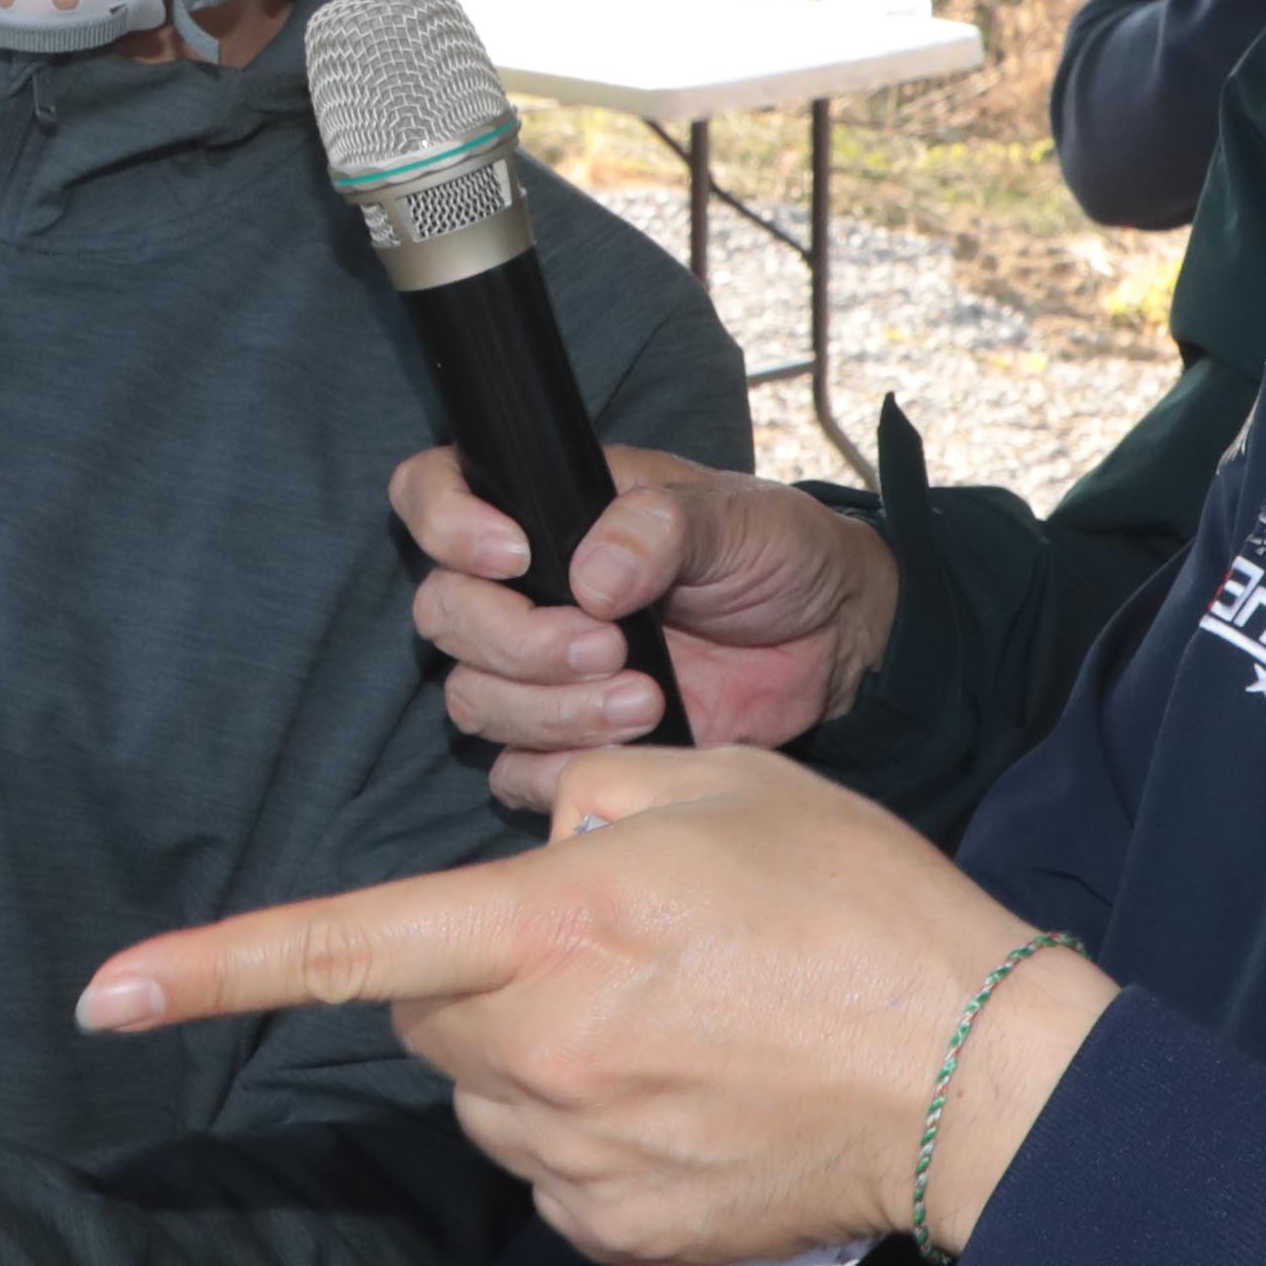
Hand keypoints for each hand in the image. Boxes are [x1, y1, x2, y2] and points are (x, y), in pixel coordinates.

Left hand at [76, 743, 1109, 1265]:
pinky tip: (700, 1098)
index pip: (343, 947)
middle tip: (618, 943)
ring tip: (687, 1020)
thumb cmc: (859, 907)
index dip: (212, 971)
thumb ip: (591, 800)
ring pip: (491, 1089)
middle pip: (428, 1013)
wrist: (977, 1077)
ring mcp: (573, 1155)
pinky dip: (600, 1129)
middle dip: (481, 972)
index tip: (103, 997)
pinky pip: (555, 1167)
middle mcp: (538, 1049)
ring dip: (543, 1049)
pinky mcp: (617, 1232)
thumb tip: (535, 843)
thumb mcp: (724, 785)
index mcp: (548, 926)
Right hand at [391, 440, 897, 791]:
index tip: (514, 556)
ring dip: (552, 709)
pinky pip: (515, 771)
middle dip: (520, 641)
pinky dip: (562, 767)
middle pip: (446, 615)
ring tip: (646, 698)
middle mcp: (525, 589)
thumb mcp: (734, 518)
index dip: (446, 524)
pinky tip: (637, 742)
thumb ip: (661, 529)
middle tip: (609, 646)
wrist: (831, 640)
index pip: (433, 493)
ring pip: (475, 699)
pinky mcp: (569, 741)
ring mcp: (540, 669)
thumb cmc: (775, 555)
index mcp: (547, 509)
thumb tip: (591, 577)